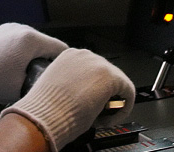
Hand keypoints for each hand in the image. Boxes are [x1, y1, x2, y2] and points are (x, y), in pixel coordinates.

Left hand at [0, 23, 67, 103]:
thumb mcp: (22, 87)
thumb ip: (42, 81)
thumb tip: (51, 81)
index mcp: (30, 39)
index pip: (60, 48)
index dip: (63, 63)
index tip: (62, 73)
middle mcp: (22, 29)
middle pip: (47, 44)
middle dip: (46, 59)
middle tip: (41, 75)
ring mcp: (11, 28)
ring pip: (34, 42)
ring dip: (33, 54)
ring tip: (26, 71)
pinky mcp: (3, 31)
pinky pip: (20, 40)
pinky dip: (22, 50)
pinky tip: (15, 64)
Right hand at [4, 48, 135, 151]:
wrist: (47, 114)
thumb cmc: (46, 107)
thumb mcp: (57, 87)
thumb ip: (72, 84)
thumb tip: (84, 94)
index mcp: (68, 55)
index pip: (90, 70)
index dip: (92, 89)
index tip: (89, 102)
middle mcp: (85, 55)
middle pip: (105, 74)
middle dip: (104, 95)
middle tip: (97, 112)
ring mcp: (99, 64)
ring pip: (117, 82)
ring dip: (112, 100)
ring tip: (101, 117)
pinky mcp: (112, 77)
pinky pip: (127, 91)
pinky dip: (123, 107)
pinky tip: (110, 119)